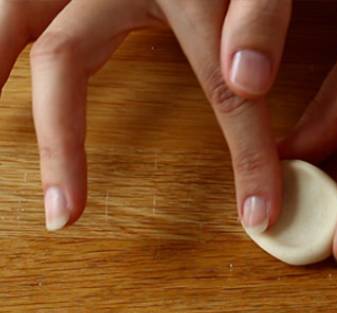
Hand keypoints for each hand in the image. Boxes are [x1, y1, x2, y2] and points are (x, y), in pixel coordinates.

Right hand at [1, 0, 290, 231]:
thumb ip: (260, 14)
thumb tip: (245, 80)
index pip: (223, 89)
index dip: (245, 158)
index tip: (258, 216)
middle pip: (66, 58)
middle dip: (63, 141)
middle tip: (64, 213)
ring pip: (13, 14)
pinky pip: (20, 2)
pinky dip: (0, 33)